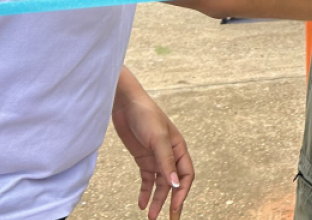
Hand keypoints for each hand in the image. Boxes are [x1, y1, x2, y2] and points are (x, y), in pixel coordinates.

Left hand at [111, 73, 193, 219]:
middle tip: (168, 219)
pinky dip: (144, 192)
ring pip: (159, 184)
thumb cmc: (146, 116)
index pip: (186, 176)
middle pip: (173, 183)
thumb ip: (166, 162)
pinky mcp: (142, 158)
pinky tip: (140, 204)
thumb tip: (175, 185)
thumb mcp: (158, 139)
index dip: (182, 193)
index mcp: (179, 148)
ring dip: (156, 199)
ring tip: (150, 216)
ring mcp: (156, 157)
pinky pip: (146, 179)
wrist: (125, 104)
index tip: (174, 208)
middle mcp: (170, 155)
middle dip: (171, 202)